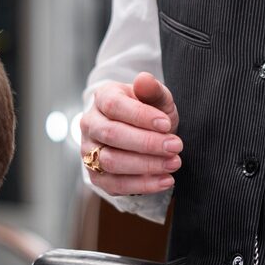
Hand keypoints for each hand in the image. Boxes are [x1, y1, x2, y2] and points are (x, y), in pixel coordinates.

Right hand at [80, 73, 181, 196]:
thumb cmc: (150, 113)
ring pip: (111, 161)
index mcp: (102, 98)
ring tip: (174, 163)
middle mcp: (90, 124)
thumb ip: (152, 89)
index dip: (140, 116)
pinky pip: (114, 185)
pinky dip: (142, 185)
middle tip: (175, 146)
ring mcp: (89, 151)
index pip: (114, 106)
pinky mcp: (96, 175)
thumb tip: (144, 79)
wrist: (143, 134)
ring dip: (146, 165)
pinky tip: (165, 180)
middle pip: (112, 135)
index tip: (166, 124)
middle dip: (147, 143)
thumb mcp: (156, 98)